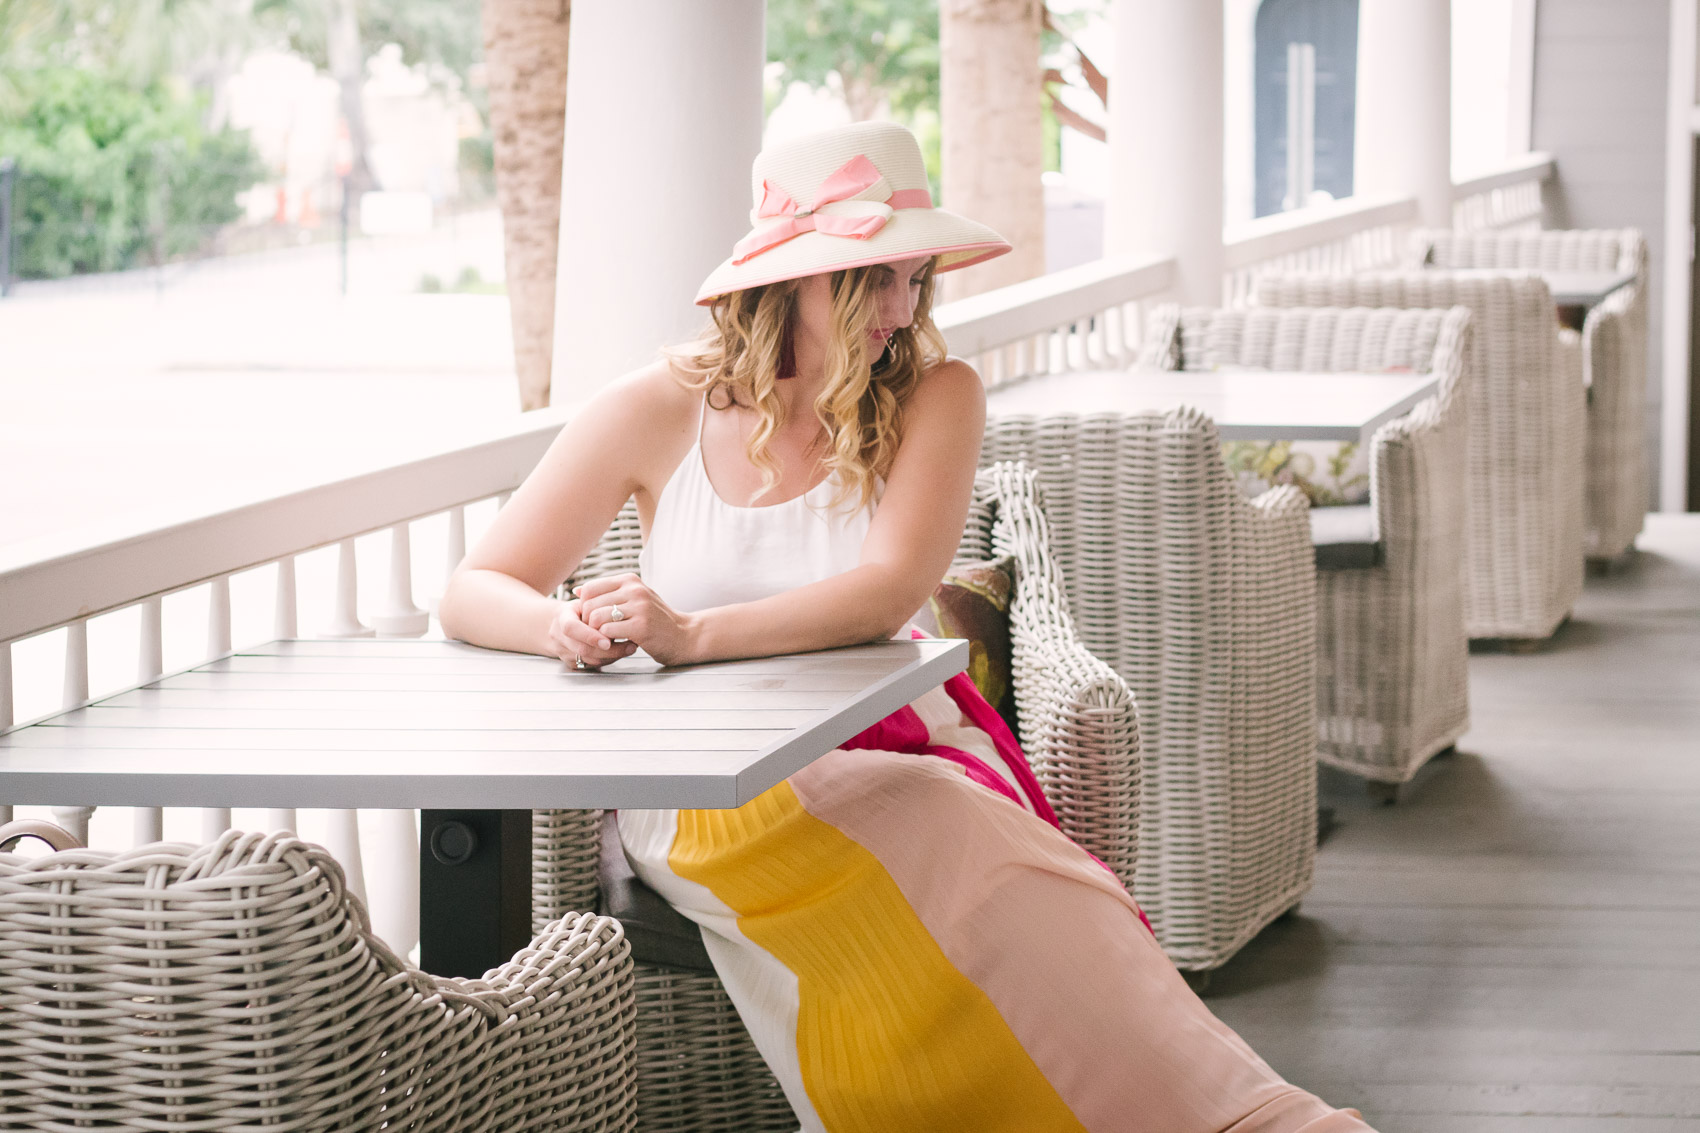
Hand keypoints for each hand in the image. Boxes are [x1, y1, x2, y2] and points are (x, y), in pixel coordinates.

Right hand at [545, 596, 637, 670]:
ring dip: (612, 656)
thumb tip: (615, 608)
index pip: (571, 628)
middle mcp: (559, 637)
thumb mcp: (584, 601)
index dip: (589, 636)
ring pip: (589, 660)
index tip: (608, 641)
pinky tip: (620, 652)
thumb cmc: (577, 609)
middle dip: (608, 650)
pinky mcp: (571, 663)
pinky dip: (608, 660)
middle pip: (582, 649)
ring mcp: (564, 652)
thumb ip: (597, 604)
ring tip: (630, 648)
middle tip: (629, 646)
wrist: (560, 622)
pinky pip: (591, 665)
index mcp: (561, 617)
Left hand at [572, 572, 698, 666]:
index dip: (584, 606)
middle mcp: (634, 589)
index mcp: (630, 580)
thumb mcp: (633, 599)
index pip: (590, 588)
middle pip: (589, 604)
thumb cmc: (655, 619)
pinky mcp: (641, 626)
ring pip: (596, 617)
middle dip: (587, 622)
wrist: (684, 635)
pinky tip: (615, 643)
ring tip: (605, 638)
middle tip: (597, 633)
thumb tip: (576, 590)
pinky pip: (607, 632)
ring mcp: (639, 607)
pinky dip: (606, 640)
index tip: (592, 619)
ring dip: (595, 632)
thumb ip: (607, 593)